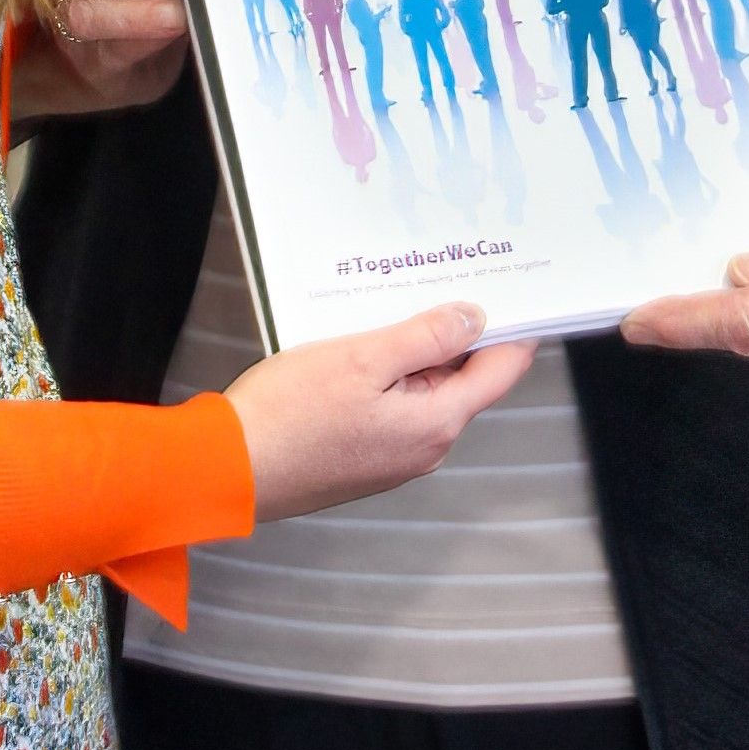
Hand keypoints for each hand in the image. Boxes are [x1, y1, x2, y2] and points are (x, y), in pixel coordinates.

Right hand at [226, 305, 538, 521]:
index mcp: (435, 424)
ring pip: (426, 389)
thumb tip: (475, 319)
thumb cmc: (289, 415)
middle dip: (459, 332)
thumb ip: (427, 338)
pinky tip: (366, 345)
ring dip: (418, 350)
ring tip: (398, 303)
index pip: (500, 371)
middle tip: (448, 279)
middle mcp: (424, 448)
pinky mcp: (366, 456)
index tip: (520, 291)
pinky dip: (391, 373)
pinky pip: (396, 404)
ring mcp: (395, 456)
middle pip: (463, 378)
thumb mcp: (364, 358)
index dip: (515, 329)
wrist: (228, 470)